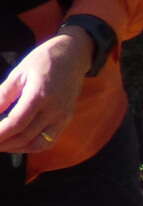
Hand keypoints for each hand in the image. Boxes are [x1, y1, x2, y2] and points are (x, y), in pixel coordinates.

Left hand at [0, 29, 91, 153]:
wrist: (73, 57)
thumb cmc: (42, 61)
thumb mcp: (18, 74)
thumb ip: (3, 95)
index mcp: (40, 95)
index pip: (16, 122)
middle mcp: (54, 110)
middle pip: (25, 136)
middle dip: (4, 143)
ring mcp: (62, 117)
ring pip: (38, 144)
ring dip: (16, 148)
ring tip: (1, 144)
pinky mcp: (66, 120)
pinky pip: (48, 141)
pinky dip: (31, 146)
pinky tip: (17, 142)